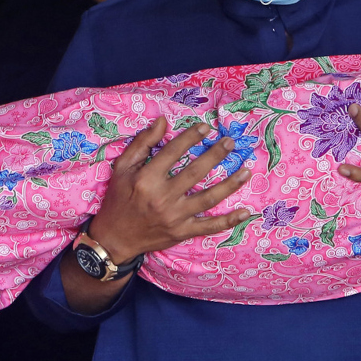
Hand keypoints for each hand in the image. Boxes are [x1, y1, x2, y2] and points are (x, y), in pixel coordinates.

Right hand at [89, 118, 251, 263]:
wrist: (114, 239)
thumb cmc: (118, 199)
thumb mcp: (122, 167)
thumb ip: (142, 143)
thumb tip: (163, 121)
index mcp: (147, 179)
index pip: (174, 152)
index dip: (191, 137)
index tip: (206, 127)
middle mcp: (162, 197)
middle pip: (195, 172)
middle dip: (216, 155)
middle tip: (230, 142)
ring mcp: (175, 217)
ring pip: (208, 198)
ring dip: (230, 184)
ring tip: (246, 171)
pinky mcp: (182, 232)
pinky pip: (209, 226)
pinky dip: (229, 221)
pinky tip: (245, 212)